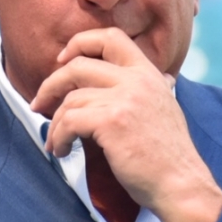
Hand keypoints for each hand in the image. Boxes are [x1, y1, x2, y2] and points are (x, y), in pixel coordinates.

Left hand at [31, 27, 221, 221]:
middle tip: (40, 103)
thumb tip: (164, 78)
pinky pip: (69, 122)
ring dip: (56, 123)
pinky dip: (59, 137)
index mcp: (148, 73)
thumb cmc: (169, 153)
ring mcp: (124, 98)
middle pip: (78, 65)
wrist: (181, 184)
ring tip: (56, 141)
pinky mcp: (111, 122)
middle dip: (51, 84)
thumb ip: (155, 88)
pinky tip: (62, 150)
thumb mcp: (166, 107)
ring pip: (71, 99)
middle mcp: (136, 79)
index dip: (81, 43)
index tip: (63, 59)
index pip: (110, 37)